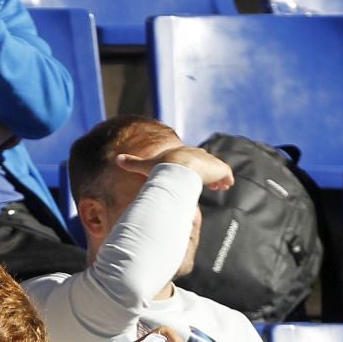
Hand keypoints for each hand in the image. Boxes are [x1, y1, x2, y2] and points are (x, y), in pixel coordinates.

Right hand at [114, 145, 233, 191]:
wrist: (178, 168)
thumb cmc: (162, 166)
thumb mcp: (145, 164)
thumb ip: (132, 162)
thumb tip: (116, 160)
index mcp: (184, 154)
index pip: (191, 158)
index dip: (194, 166)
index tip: (196, 173)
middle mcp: (199, 155)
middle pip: (206, 162)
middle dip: (208, 171)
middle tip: (211, 182)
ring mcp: (210, 162)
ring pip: (218, 169)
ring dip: (219, 178)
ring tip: (219, 187)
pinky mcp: (220, 169)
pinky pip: (226, 176)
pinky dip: (226, 181)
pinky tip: (223, 187)